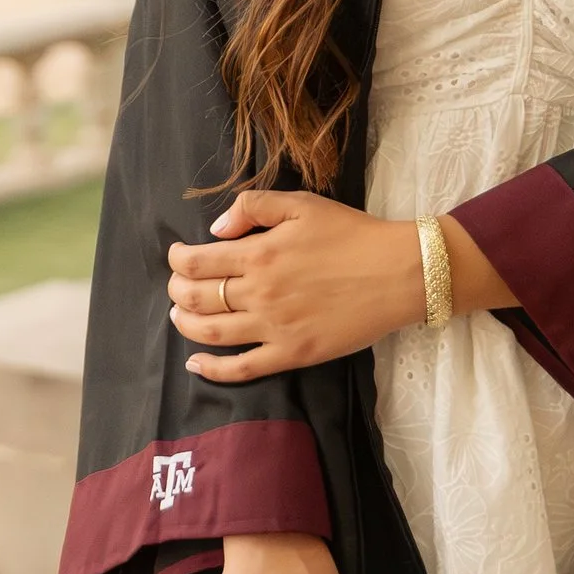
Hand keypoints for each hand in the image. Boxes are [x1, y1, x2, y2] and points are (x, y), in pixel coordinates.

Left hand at [168, 187, 424, 377]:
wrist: (398, 273)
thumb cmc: (352, 233)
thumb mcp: (302, 203)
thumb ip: (253, 207)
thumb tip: (215, 230)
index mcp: (259, 254)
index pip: (196, 262)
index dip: (176, 260)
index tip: (176, 256)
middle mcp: (259, 293)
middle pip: (196, 298)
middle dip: (176, 291)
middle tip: (177, 286)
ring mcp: (274, 327)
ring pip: (210, 333)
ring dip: (185, 324)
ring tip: (179, 316)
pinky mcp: (292, 354)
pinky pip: (242, 368)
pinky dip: (212, 369)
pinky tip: (196, 364)